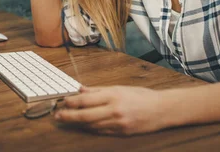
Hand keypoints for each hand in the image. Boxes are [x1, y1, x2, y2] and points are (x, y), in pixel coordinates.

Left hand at [54, 86, 170, 135]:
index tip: (63, 101)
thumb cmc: (141, 96)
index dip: (72, 102)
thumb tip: (81, 89)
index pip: (86, 100)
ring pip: (91, 125)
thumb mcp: (120, 87)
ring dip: (77, 124)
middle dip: (69, 116)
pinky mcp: (121, 132)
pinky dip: (90, 129)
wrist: (162, 110)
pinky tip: (83, 126)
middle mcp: (114, 110)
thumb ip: (98, 89)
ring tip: (66, 120)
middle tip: (57, 116)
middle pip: (85, 115)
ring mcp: (118, 123)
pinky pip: (101, 132)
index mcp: (113, 95)